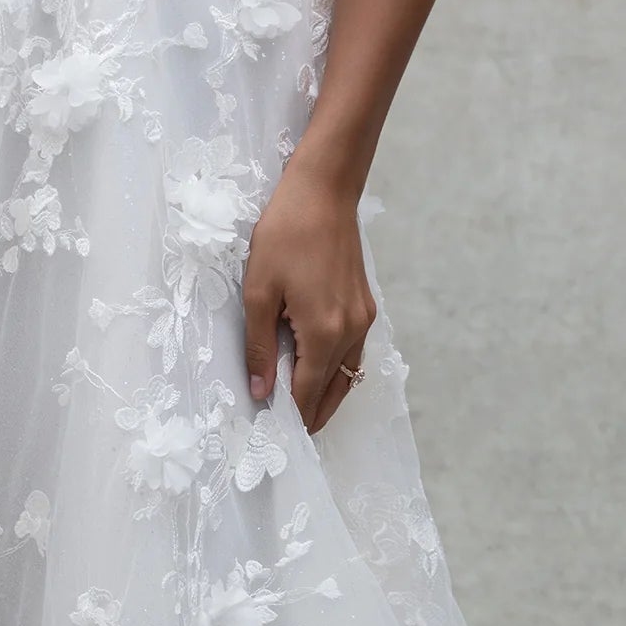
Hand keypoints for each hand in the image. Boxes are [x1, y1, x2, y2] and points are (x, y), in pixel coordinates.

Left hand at [242, 157, 375, 434]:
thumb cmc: (285, 234)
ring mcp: (364, 318)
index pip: (307, 392)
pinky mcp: (367, 305)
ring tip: (301, 405)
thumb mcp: (259, 290)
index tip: (273, 433)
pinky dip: (337, 367)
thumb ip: (258, 345)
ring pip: (348, 373)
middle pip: (334, 390)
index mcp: (324, 332)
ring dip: (327, 392)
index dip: (290, 415)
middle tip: (288, 429)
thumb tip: (260, 390)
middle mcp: (352, 331)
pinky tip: (317, 366)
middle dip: (312, 412)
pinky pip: (354, 350)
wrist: (324, 191)